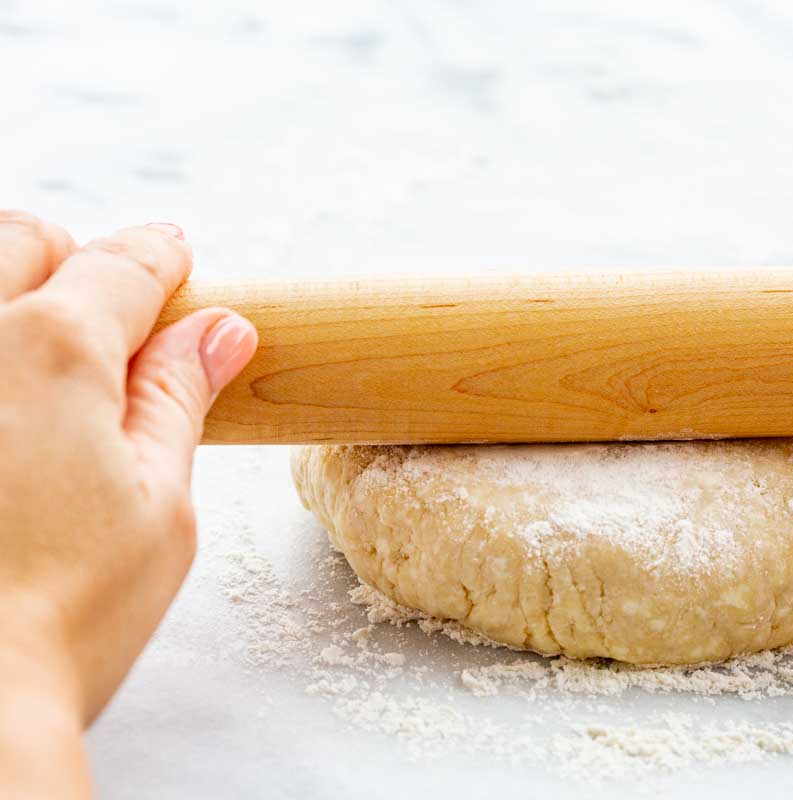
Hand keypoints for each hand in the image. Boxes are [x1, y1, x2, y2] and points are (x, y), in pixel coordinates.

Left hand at [0, 212, 256, 796]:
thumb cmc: (62, 617)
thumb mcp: (160, 506)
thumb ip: (178, 400)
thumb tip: (216, 331)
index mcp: (55, 350)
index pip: (123, 266)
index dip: (162, 258)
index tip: (178, 259)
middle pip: (22, 238)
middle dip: (72, 258)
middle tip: (110, 318)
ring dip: (11, 292)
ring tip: (43, 363)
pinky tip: (6, 408)